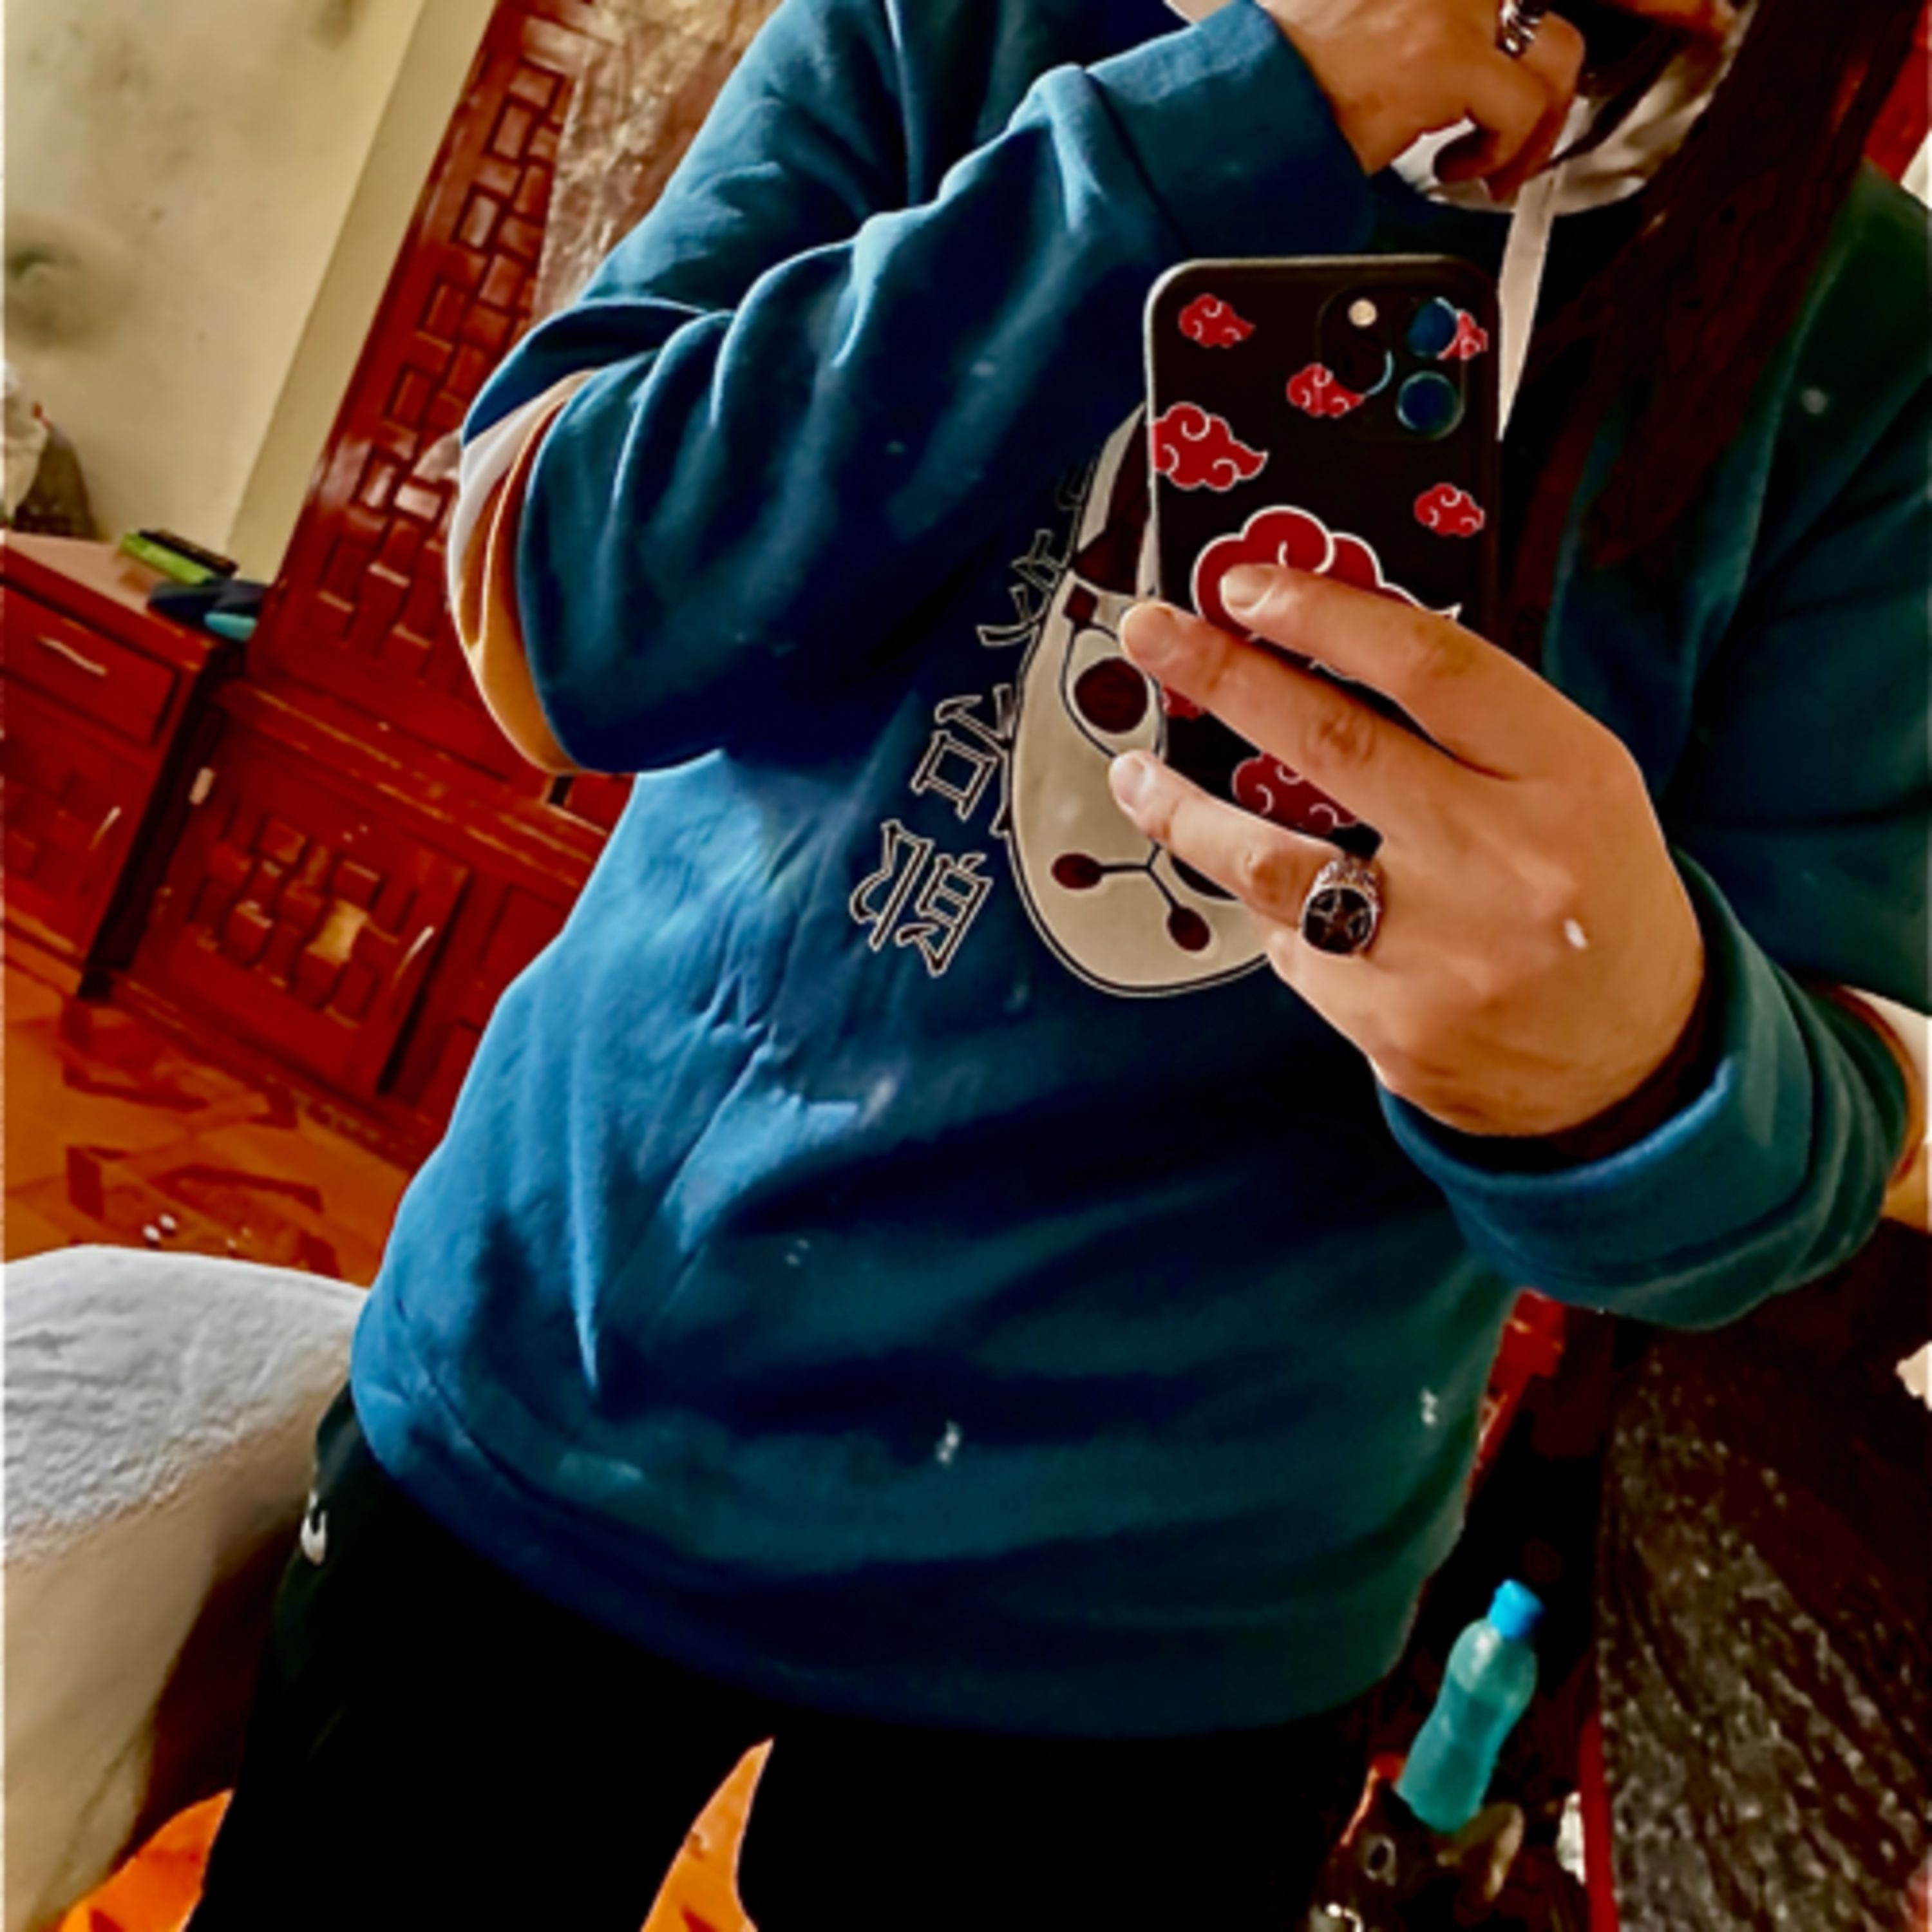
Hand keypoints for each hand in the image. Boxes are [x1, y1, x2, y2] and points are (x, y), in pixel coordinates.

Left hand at [1109, 567, 1705, 1138]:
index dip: (1325, 613)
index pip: (1431, 667)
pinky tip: (1269, 892)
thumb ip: (1472, 728)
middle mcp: (1501, 862)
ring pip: (1271, 863)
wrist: (1629, 1063)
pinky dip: (1274, 909)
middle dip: (1222, 678)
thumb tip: (1322, 647)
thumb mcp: (1574, 788)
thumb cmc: (1592, 896)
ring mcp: (1438, 955)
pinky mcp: (1388, 1025)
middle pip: (1332, 746)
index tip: (1246, 586)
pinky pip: (1294, 945)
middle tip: (1150, 633)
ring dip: (1186, 810)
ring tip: (1135, 774)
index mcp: (1567, 781)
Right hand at [1257, 0, 1735, 193]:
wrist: (1245, 102)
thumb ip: (1446, 32)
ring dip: (1539, 122)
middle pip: (1569, 9)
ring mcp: (1454, 2)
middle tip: (1702, 21)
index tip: (1692, 2)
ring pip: (1558, 58)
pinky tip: (1464, 171)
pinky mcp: (1445, 54)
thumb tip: (1483, 66)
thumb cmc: (1294, 77)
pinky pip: (1519, 111)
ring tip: (1493, 161)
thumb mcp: (1377, 26)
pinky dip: (1504, 151)